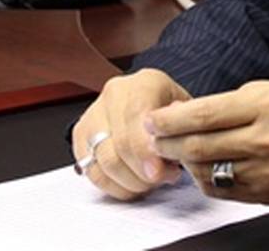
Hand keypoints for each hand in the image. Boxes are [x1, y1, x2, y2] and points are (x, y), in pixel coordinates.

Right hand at [72, 68, 190, 200]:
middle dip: (141, 173)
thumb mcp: (188, 111)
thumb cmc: (171, 110)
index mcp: (143, 83)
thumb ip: (183, 128)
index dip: (145, 150)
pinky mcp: (81, 135)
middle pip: (119, 143)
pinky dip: (114, 186)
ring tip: (150, 182)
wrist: (153, 103)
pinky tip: (132, 184)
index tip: (158, 172)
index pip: (136, 117)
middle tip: (161, 180)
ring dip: (129, 181)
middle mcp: (114, 94)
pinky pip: (92, 171)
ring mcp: (94, 114)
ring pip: (104, 161)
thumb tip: (177, 144)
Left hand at [146, 80, 268, 203]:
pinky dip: (207, 179)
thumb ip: (229, 103)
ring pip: (208, 173)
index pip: (204, 115)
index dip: (170, 120)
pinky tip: (203, 167)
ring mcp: (267, 172)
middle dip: (167, 143)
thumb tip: (187, 116)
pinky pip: (224, 191)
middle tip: (153, 138)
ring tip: (176, 151)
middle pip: (200, 147)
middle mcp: (266, 140)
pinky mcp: (268, 194)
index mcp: (266, 106)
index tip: (152, 119)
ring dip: (185, 163)